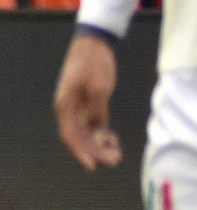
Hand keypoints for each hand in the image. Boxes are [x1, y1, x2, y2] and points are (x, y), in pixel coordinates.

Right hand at [54, 34, 121, 169]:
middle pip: (80, 138)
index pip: (71, 137)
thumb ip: (97, 111)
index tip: (93, 166)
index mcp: (66, 107)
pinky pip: (93, 125)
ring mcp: (78, 108)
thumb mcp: (98, 87)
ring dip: (100, 145)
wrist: (94, 44)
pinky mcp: (89, 104)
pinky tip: (114, 140)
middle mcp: (69, 111)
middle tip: (115, 160)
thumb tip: (97, 130)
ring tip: (117, 155)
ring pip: (87, 133)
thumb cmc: (94, 63)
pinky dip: (102, 134)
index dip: (81, 153)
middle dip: (96, 152)